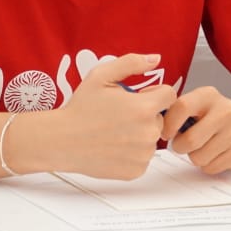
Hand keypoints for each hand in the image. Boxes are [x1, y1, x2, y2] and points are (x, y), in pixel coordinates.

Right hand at [57, 53, 176, 179]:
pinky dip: (132, 152)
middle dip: (146, 114)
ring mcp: (143, 154)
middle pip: (161, 118)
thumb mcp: (101, 76)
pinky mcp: (136, 170)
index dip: (154, 93)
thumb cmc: (80, 108)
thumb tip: (156, 59)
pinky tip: (114, 146)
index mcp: (144, 108)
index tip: (139, 96)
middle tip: (120, 115)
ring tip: (114, 131)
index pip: (169, 95)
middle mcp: (149, 133)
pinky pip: (143, 157)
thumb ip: (132, 63)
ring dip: (140, 134)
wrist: (61, 141)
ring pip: (152, 139)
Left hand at [162, 87, 230, 174]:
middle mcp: (225, 110)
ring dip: (194, 156)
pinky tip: (213, 154)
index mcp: (208, 95)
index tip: (165, 133)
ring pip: (199, 157)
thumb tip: (147, 108)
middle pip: (190, 140)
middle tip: (183, 143)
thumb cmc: (209, 117)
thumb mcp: (194, 103)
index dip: (168, 124)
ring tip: (201, 146)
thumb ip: (172, 107)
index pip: (181, 107)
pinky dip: (207, 165)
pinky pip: (211, 168)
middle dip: (180, 146)